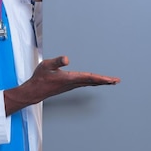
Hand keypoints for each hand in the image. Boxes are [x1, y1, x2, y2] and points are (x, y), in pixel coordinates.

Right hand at [4, 56, 119, 114]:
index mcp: (69, 78)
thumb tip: (66, 59)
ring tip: (110, 81)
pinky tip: (95, 81)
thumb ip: (57, 61)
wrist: (34, 91)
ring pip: (90, 83)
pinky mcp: (69, 85)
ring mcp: (71, 85)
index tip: (110, 80)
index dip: (101, 78)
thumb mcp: (46, 65)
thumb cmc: (39, 78)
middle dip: (105, 81)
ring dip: (101, 82)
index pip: (89, 78)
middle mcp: (73, 83)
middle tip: (116, 81)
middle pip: (92, 82)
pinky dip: (93, 82)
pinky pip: (85, 83)